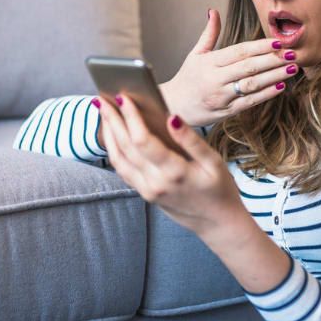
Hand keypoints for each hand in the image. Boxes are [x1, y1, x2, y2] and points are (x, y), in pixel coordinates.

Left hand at [97, 93, 244, 236]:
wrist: (217, 223)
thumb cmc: (219, 189)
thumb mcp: (214, 162)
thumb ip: (191, 140)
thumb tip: (172, 117)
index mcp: (175, 172)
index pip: (143, 140)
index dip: (130, 117)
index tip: (123, 97)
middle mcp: (155, 183)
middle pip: (125, 147)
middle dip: (112, 121)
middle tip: (102, 99)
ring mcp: (147, 191)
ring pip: (118, 159)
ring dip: (108, 135)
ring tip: (103, 112)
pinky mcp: (144, 194)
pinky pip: (122, 170)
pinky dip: (114, 149)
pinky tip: (112, 134)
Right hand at [159, 9, 298, 126]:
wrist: (173, 106)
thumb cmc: (187, 79)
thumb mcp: (195, 54)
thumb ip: (209, 34)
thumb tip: (213, 11)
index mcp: (209, 62)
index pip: (239, 51)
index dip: (260, 46)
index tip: (278, 42)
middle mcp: (215, 78)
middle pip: (249, 67)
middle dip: (273, 60)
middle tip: (293, 54)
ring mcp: (221, 96)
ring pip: (252, 84)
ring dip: (274, 76)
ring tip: (292, 69)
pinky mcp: (226, 111)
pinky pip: (249, 102)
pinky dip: (266, 94)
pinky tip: (281, 86)